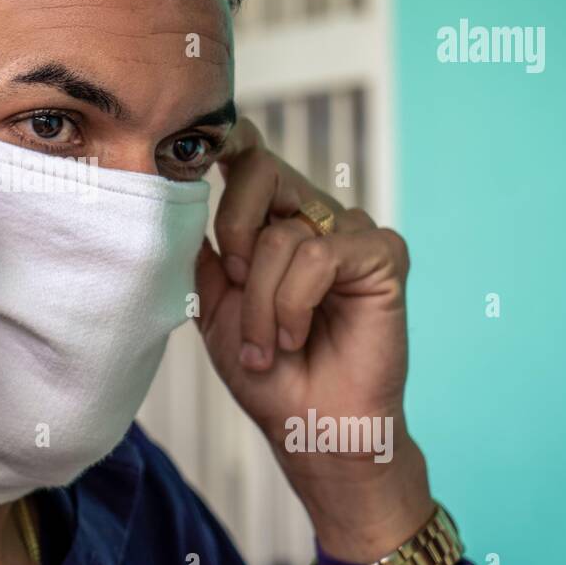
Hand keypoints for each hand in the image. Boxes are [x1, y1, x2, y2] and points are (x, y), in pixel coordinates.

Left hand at [194, 118, 432, 562]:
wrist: (309, 427)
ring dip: (261, 303)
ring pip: (284, 236)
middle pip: (261, 170)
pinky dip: (295, 302)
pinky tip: (295, 337)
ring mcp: (350, 232)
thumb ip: (202, 249)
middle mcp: (311, 216)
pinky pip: (321, 256)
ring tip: (269, 345)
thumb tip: (181, 191)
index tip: (190, 144)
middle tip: (235, 285)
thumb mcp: (213, 304)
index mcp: (271, 219)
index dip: (223, 137)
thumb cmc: (266, 372)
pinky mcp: (383, 255)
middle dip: (234, 233)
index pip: (249, 154)